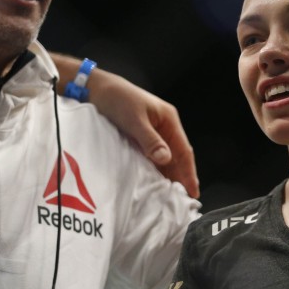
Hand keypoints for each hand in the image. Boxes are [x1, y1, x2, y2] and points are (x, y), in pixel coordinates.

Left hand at [88, 68, 200, 197]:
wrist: (95, 88)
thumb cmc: (117, 99)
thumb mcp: (134, 119)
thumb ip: (150, 140)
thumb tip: (166, 159)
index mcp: (169, 120)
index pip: (184, 151)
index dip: (189, 172)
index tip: (193, 191)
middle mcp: (164, 127)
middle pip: (177, 156)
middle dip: (181, 177)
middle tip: (183, 199)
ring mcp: (153, 132)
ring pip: (165, 158)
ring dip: (168, 175)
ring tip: (170, 195)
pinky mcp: (141, 136)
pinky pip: (152, 156)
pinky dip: (155, 169)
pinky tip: (155, 181)